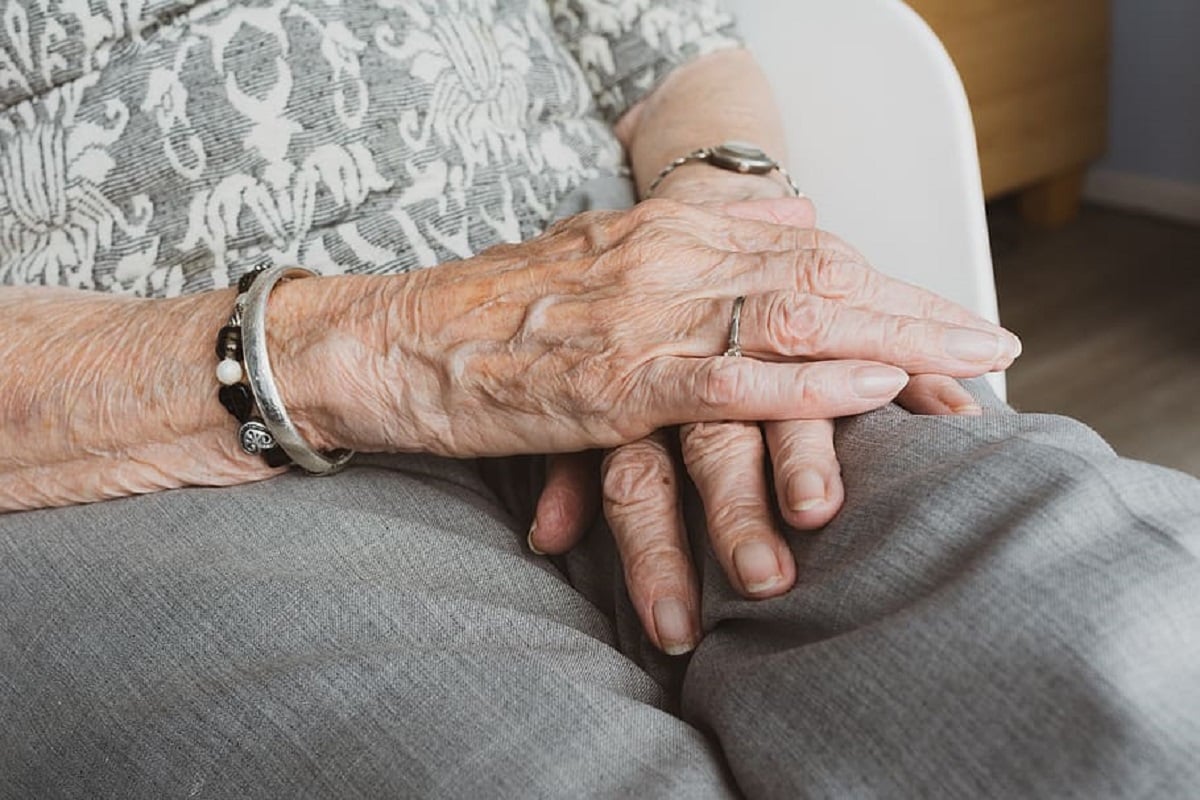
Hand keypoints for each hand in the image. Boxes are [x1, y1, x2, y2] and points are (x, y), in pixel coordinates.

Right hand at [528, 175, 1000, 654]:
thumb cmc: (491, 316)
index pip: (803, 246)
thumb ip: (693, 242)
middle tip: (992, 341)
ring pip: (794, 316)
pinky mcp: (616, 380)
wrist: (392, 342)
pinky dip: (811, 384)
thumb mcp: (598, 257)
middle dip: (915, 307)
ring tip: (970, 365)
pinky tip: (877, 387)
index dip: (884, 282)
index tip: (943, 315)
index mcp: (664, 230)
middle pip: (819, 274)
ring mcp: (644, 316)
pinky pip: (729, 379)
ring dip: (893, 340)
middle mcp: (666, 258)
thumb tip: (790, 214)